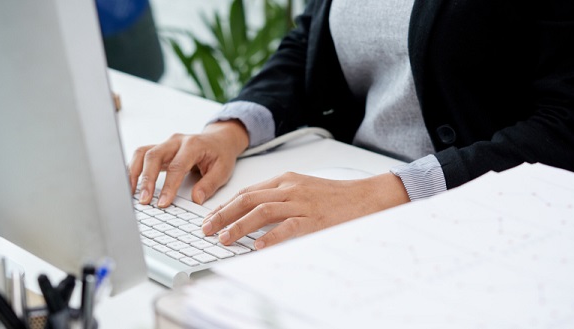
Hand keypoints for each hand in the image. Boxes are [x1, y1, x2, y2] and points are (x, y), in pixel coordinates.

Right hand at [128, 120, 248, 206]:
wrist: (218, 140)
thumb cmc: (220, 154)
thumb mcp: (223, 170)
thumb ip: (210, 184)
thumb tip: (196, 199)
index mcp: (193, 145)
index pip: (177, 166)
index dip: (168, 186)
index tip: (162, 203)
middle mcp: (176, 141)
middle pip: (154, 156)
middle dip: (147, 179)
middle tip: (143, 200)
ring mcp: (166, 144)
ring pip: (143, 153)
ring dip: (135, 173)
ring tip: (131, 193)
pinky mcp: (160, 149)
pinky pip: (142, 156)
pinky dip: (134, 169)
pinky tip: (131, 184)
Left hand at [202, 172, 409, 248]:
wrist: (367, 197)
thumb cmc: (335, 197)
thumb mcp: (303, 190)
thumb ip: (280, 198)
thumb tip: (253, 215)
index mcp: (285, 180)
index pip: (247, 191)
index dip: (225, 205)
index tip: (210, 218)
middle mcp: (290, 189)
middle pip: (248, 198)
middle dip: (223, 214)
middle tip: (206, 229)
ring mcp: (302, 203)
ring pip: (262, 211)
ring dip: (239, 225)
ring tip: (224, 238)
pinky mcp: (315, 219)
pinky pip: (289, 227)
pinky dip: (272, 237)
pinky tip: (259, 246)